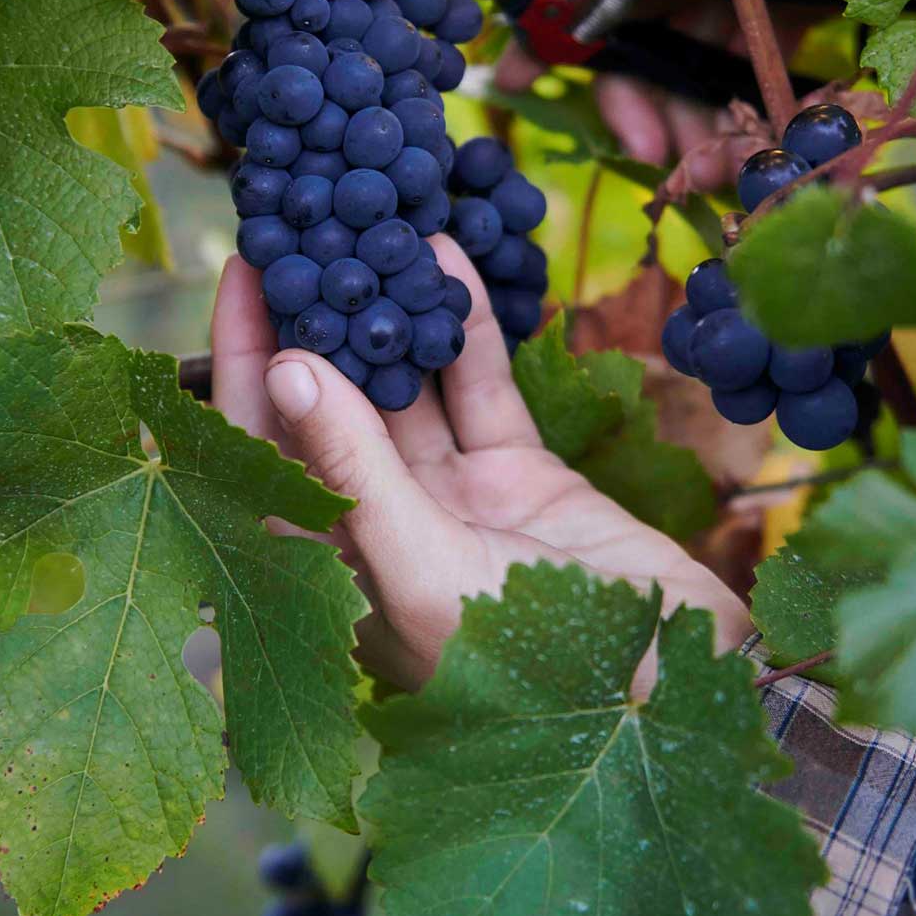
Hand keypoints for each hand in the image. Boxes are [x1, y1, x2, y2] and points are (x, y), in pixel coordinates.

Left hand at [212, 233, 749, 688]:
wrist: (672, 694)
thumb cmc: (529, 671)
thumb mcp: (423, 570)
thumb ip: (355, 471)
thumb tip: (289, 367)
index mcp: (330, 573)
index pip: (263, 452)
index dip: (246, 361)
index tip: (242, 270)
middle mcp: (377, 526)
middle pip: (326, 405)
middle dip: (313, 316)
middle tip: (300, 223)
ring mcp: (448, 497)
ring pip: (403, 383)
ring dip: (388, 307)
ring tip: (368, 221)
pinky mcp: (517, 475)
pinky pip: (477, 386)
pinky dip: (464, 326)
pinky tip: (444, 256)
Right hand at [495, 0, 882, 187]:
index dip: (565, 13)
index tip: (515, 75)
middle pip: (651, 25)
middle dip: (641, 95)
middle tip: (656, 156)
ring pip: (700, 70)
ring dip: (695, 128)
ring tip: (718, 176)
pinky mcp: (811, 41)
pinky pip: (758, 95)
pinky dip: (749, 136)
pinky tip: (754, 169)